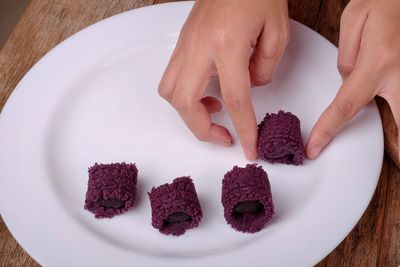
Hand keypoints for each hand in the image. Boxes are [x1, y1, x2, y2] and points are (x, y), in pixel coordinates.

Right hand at [158, 0, 289, 159]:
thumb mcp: (277, 30)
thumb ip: (265, 66)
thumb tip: (251, 87)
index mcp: (226, 44)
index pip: (234, 99)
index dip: (243, 129)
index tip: (249, 147)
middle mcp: (198, 47)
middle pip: (185, 102)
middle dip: (202, 129)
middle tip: (224, 136)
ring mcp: (185, 44)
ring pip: (169, 91)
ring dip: (188, 112)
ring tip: (213, 112)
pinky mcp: (182, 43)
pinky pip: (172, 77)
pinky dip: (185, 95)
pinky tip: (208, 90)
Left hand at [306, 0, 399, 158]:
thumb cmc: (385, 1)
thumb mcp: (355, 22)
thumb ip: (348, 60)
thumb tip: (348, 83)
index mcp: (377, 64)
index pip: (345, 107)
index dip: (327, 131)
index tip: (314, 148)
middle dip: (399, 148)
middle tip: (396, 164)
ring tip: (399, 151)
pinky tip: (396, 115)